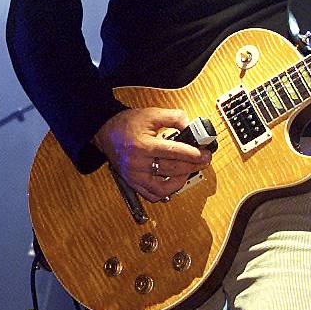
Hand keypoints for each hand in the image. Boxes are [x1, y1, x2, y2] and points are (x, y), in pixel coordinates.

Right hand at [94, 107, 212, 202]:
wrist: (106, 132)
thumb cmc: (128, 124)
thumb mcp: (151, 114)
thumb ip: (173, 117)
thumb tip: (190, 126)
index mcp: (143, 145)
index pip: (172, 152)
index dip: (191, 154)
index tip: (204, 154)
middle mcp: (138, 164)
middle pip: (171, 169)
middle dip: (192, 165)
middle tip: (204, 160)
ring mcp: (135, 176)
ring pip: (163, 187)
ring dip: (181, 181)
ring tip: (189, 171)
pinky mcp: (133, 183)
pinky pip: (152, 195)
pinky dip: (165, 192)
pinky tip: (174, 182)